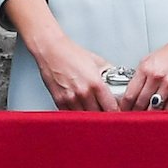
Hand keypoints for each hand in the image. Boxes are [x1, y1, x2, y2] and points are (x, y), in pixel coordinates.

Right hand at [2, 0, 117, 110]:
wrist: (50, 48)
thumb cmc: (70, 53)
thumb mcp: (97, 61)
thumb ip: (109, 74)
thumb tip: (118, 83)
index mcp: (95, 84)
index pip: (112, 109)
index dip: (117, 113)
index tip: (118, 113)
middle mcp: (83, 93)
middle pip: (99, 116)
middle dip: (104, 115)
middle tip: (106, 112)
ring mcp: (70, 98)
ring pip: (86, 118)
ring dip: (91, 116)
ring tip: (92, 109)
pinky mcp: (59, 100)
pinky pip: (72, 115)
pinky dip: (77, 114)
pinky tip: (80, 108)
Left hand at [119, 39, 167, 111]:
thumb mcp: (148, 60)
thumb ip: (140, 76)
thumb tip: (132, 92)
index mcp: (145, 68)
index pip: (130, 93)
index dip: (125, 106)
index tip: (123, 111)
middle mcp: (156, 76)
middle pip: (141, 102)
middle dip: (136, 112)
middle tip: (133, 118)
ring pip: (155, 107)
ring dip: (150, 115)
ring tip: (146, 119)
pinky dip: (165, 113)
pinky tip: (161, 115)